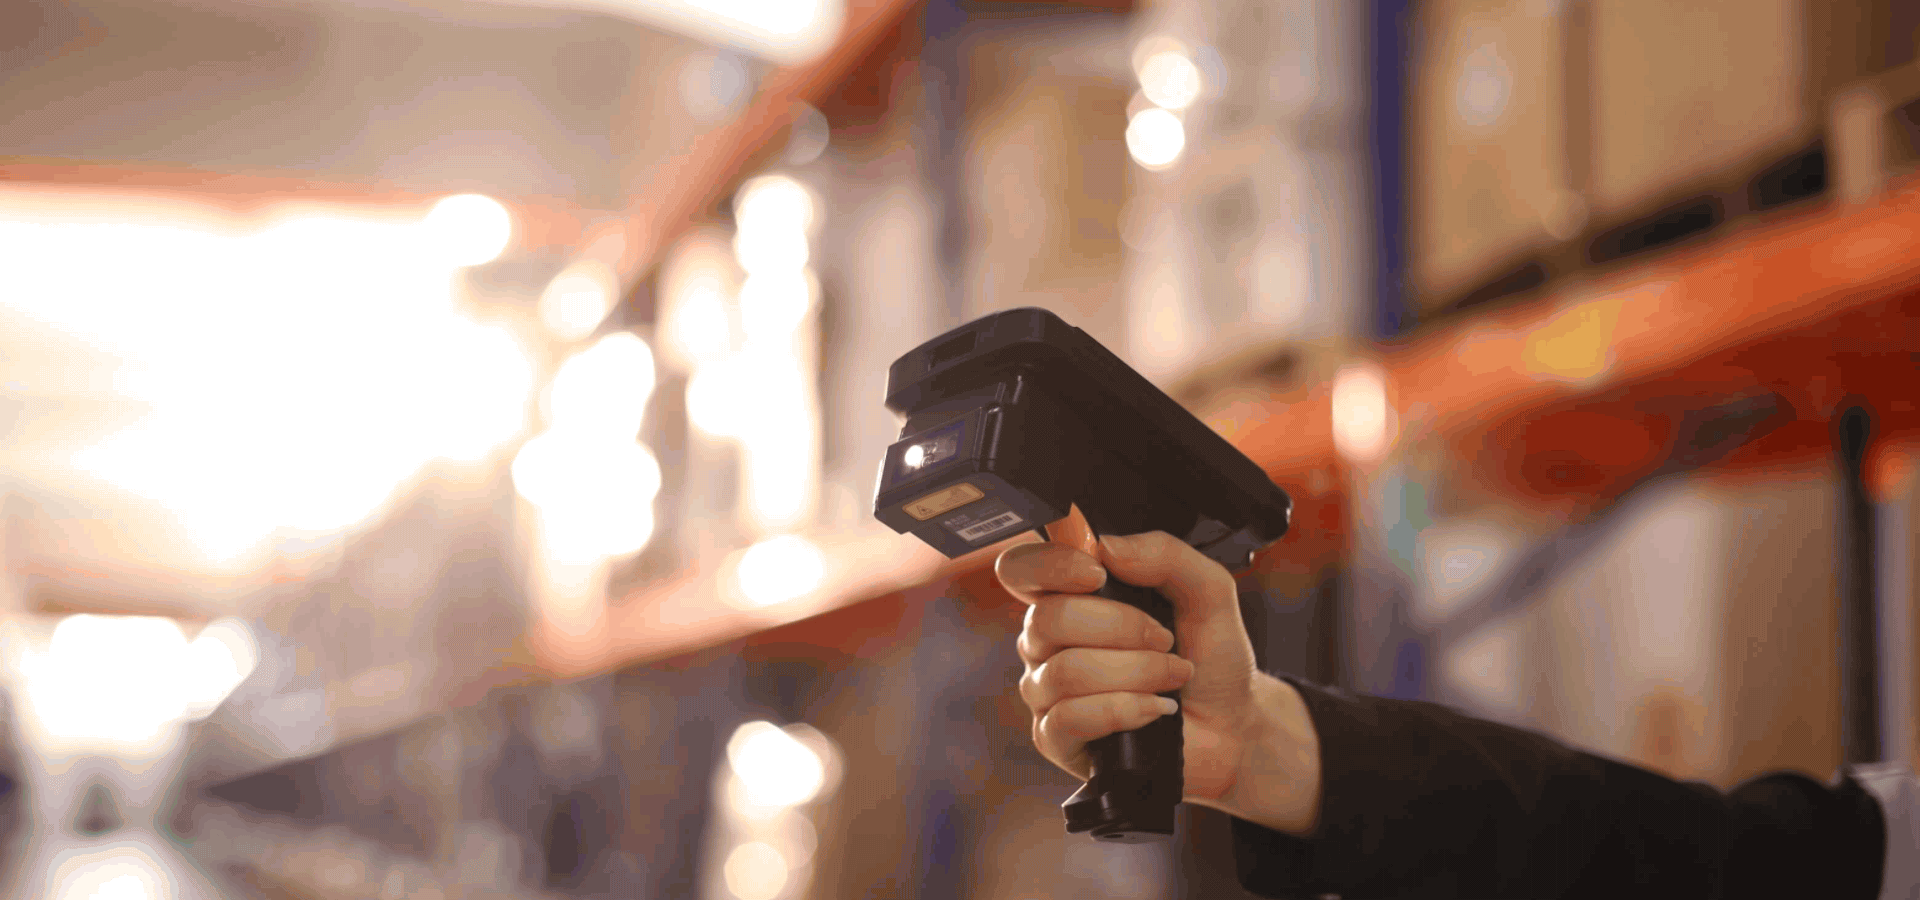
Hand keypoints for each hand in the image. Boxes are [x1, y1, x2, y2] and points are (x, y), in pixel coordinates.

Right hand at [995, 531, 1321, 833]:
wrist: (1232, 725)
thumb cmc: (1210, 658)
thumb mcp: (1207, 591)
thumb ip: (1164, 554)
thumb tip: (1107, 547)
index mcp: (1070, 596)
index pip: (1021, 569)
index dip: (1050, 565)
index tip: (1099, 574)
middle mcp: (1047, 642)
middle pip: (1047, 619)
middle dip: (1122, 628)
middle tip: (1165, 640)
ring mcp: (1046, 691)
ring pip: (1066, 672)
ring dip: (1136, 672)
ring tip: (1171, 677)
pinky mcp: (1055, 738)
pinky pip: (1070, 718)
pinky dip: (1125, 709)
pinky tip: (1155, 710)